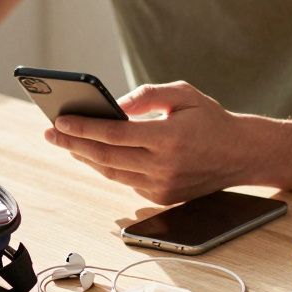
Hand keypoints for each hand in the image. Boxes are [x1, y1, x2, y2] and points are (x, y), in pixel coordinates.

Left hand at [43, 81, 253, 204]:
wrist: (242, 154)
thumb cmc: (210, 119)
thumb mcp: (183, 94)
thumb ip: (147, 94)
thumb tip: (114, 104)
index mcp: (169, 138)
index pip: (114, 135)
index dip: (83, 129)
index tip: (58, 121)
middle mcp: (164, 167)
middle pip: (105, 157)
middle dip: (72, 144)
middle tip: (49, 133)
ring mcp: (162, 186)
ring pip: (111, 173)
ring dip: (84, 158)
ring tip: (65, 142)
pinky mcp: (162, 198)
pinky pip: (126, 181)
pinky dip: (107, 166)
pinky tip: (92, 153)